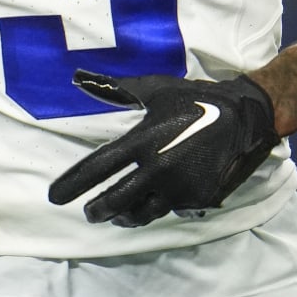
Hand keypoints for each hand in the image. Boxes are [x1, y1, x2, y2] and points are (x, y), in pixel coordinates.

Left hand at [48, 71, 278, 226]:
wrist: (243, 116)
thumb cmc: (193, 98)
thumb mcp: (153, 89)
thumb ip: (116, 89)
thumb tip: (81, 78)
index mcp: (143, 141)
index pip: (98, 168)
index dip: (72, 184)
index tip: (54, 197)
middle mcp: (158, 168)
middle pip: (116, 202)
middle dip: (97, 211)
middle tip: (89, 212)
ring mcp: (180, 187)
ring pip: (142, 214)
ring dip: (125, 217)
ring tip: (118, 215)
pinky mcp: (198, 199)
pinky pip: (170, 209)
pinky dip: (160, 206)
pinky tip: (157, 199)